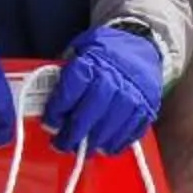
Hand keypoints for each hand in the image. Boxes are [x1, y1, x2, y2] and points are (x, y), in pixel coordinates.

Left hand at [43, 23, 164, 155]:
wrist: (143, 43)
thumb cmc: (106, 50)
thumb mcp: (82, 49)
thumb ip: (66, 72)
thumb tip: (45, 97)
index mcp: (92, 63)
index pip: (70, 91)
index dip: (57, 111)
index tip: (50, 124)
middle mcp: (114, 79)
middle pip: (89, 114)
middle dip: (73, 134)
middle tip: (62, 144)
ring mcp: (133, 94)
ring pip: (111, 126)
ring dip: (95, 142)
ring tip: (84, 149)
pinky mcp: (148, 106)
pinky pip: (133, 130)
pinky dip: (118, 142)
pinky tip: (107, 147)